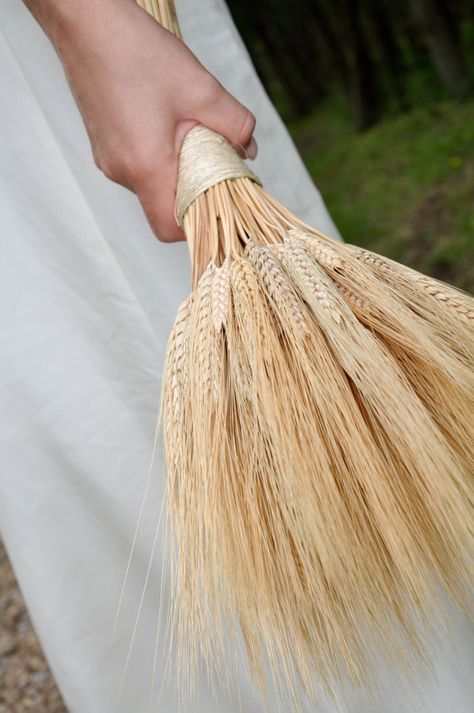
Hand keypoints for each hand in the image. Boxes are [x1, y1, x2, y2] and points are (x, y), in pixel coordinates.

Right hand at [24, 0, 256, 241]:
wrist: (86, 22)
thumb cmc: (135, 51)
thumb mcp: (201, 88)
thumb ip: (235, 125)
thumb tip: (248, 149)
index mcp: (144, 166)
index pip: (169, 228)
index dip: (197, 223)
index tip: (218, 201)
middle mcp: (121, 171)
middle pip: (163, 206)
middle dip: (194, 189)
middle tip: (214, 157)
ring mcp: (108, 160)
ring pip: (152, 184)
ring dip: (177, 168)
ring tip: (189, 131)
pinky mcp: (104, 146)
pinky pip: (138, 166)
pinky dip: (159, 156)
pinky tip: (169, 123)